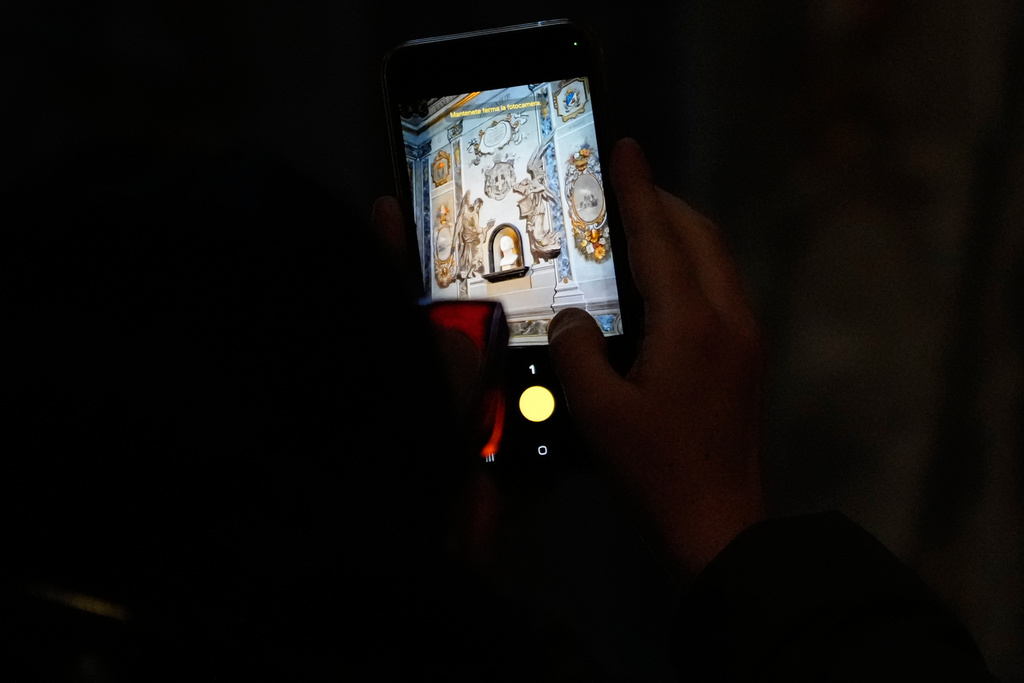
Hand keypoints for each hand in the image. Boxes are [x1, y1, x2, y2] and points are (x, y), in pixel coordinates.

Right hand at [548, 139, 764, 582]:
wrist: (722, 528)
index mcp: (691, 324)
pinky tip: (662, 285)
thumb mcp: (598, 414)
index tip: (624, 147)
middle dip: (664, 201)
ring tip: (640, 225)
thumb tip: (572, 319)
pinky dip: (692, 265)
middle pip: (701, 235)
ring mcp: (746, 338)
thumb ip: (577, 353)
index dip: (638, 188)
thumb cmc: (657, 472)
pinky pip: (721, 287)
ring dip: (682, 232)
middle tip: (624, 187)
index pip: (659, 236)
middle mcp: (728, 318)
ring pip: (717, 259)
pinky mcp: (748, 360)